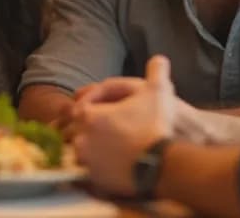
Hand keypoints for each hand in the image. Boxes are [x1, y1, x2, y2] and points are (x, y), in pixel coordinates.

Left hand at [69, 56, 176, 196]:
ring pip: (80, 152)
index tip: (107, 112)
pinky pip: (87, 173)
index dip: (92, 108)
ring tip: (107, 148)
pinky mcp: (93, 181)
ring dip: (89, 148)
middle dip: (87, 129)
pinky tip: (110, 165)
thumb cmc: (156, 126)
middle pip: (75, 130)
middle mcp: (80, 138)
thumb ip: (156, 72)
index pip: (78, 108)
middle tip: (107, 130)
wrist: (164, 165)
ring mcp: (85, 161)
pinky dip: (95, 168)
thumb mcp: (157, 92)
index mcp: (87, 115)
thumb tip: (160, 59)